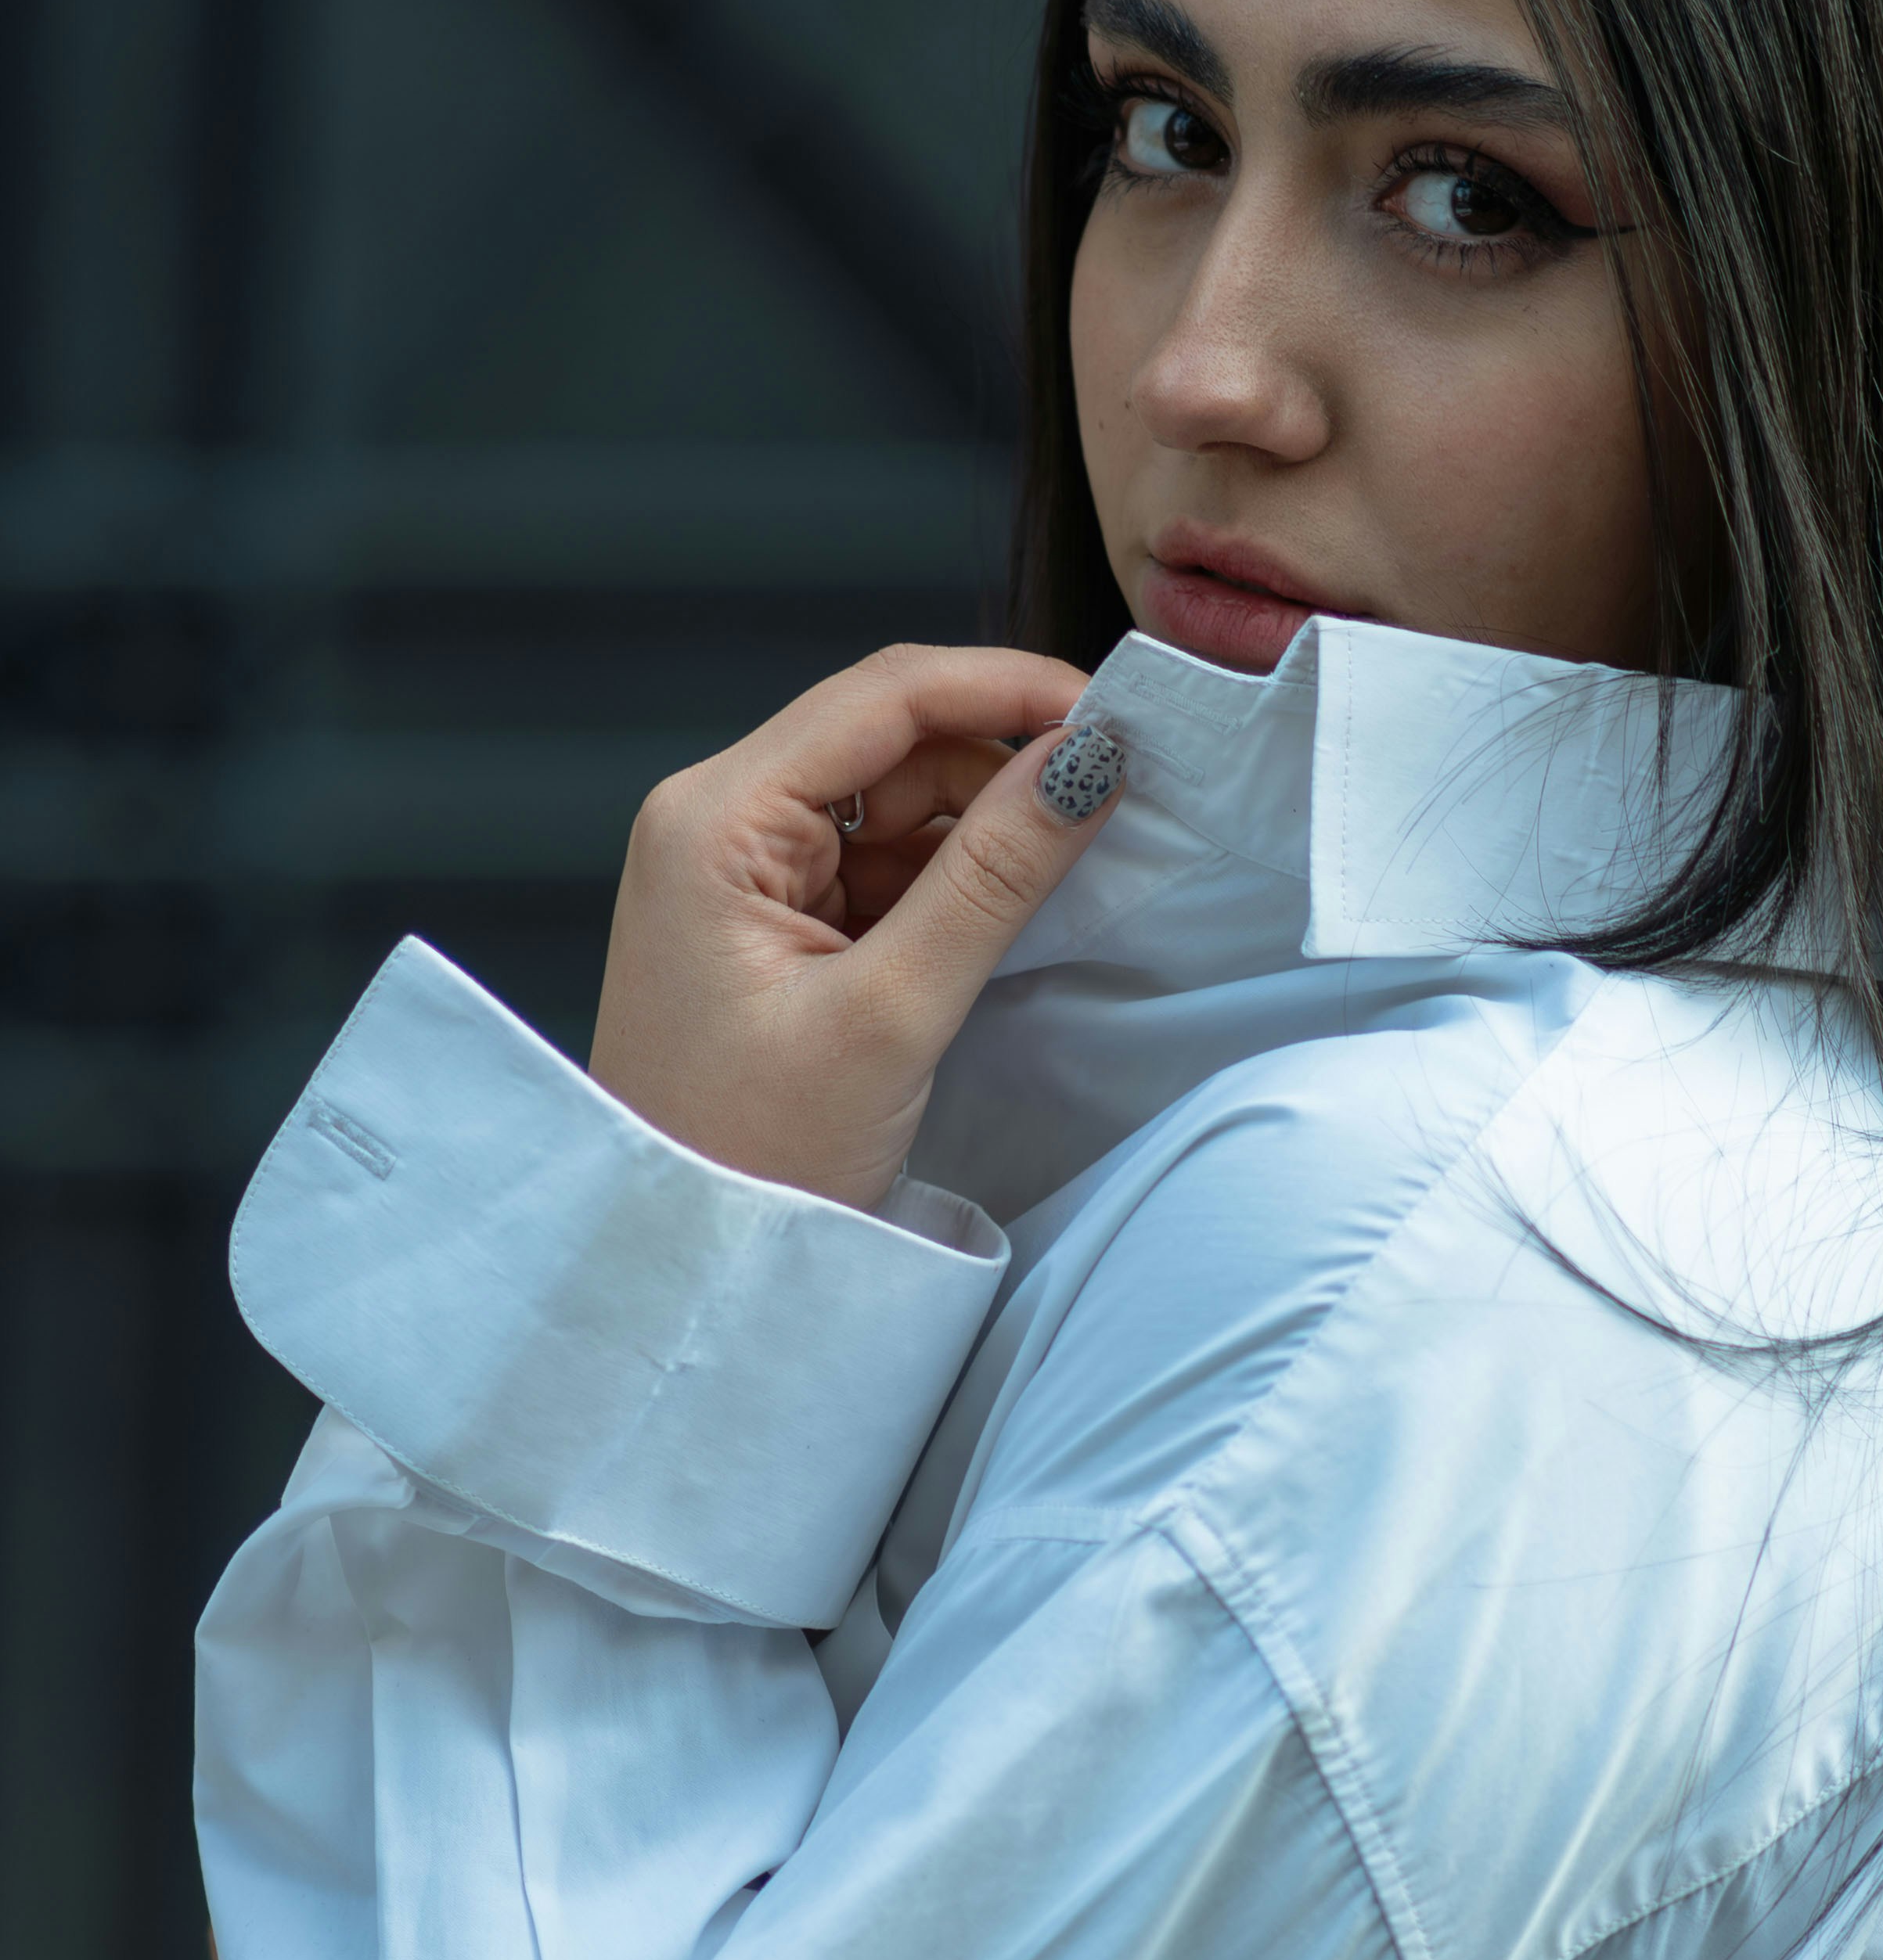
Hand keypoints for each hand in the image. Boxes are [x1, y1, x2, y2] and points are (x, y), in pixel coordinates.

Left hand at [588, 643, 1125, 1210]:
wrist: (685, 1272)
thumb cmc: (751, 1160)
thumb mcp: (891, 1013)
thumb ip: (994, 877)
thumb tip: (1087, 761)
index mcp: (715, 821)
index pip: (883, 697)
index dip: (1009, 688)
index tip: (1120, 715)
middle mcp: (718, 823)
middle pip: (892, 738)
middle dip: (1006, 760)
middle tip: (1119, 797)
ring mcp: (743, 874)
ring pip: (897, 802)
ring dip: (986, 827)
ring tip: (1072, 871)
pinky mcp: (773, 926)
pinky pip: (882, 866)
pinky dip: (954, 879)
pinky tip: (1012, 912)